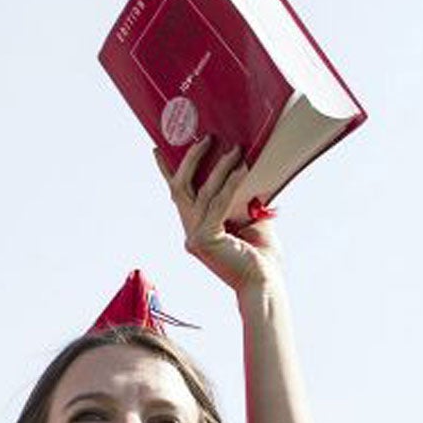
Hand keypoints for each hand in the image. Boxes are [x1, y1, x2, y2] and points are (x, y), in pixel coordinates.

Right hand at [160, 136, 281, 298]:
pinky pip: (218, 204)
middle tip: (207, 138)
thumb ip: (242, 200)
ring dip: (220, 168)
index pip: (179, 196)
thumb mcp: (250, 221)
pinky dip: (231, 184)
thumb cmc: (261, 258)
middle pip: (181, 188)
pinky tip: (242, 169)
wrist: (264, 284)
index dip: (168, 172)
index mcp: (198, 229)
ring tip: (236, 149)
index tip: (158, 150)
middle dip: (191, 160)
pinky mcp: (205, 240)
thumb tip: (246, 170)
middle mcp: (191, 233)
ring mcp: (195, 237)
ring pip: (203, 192)